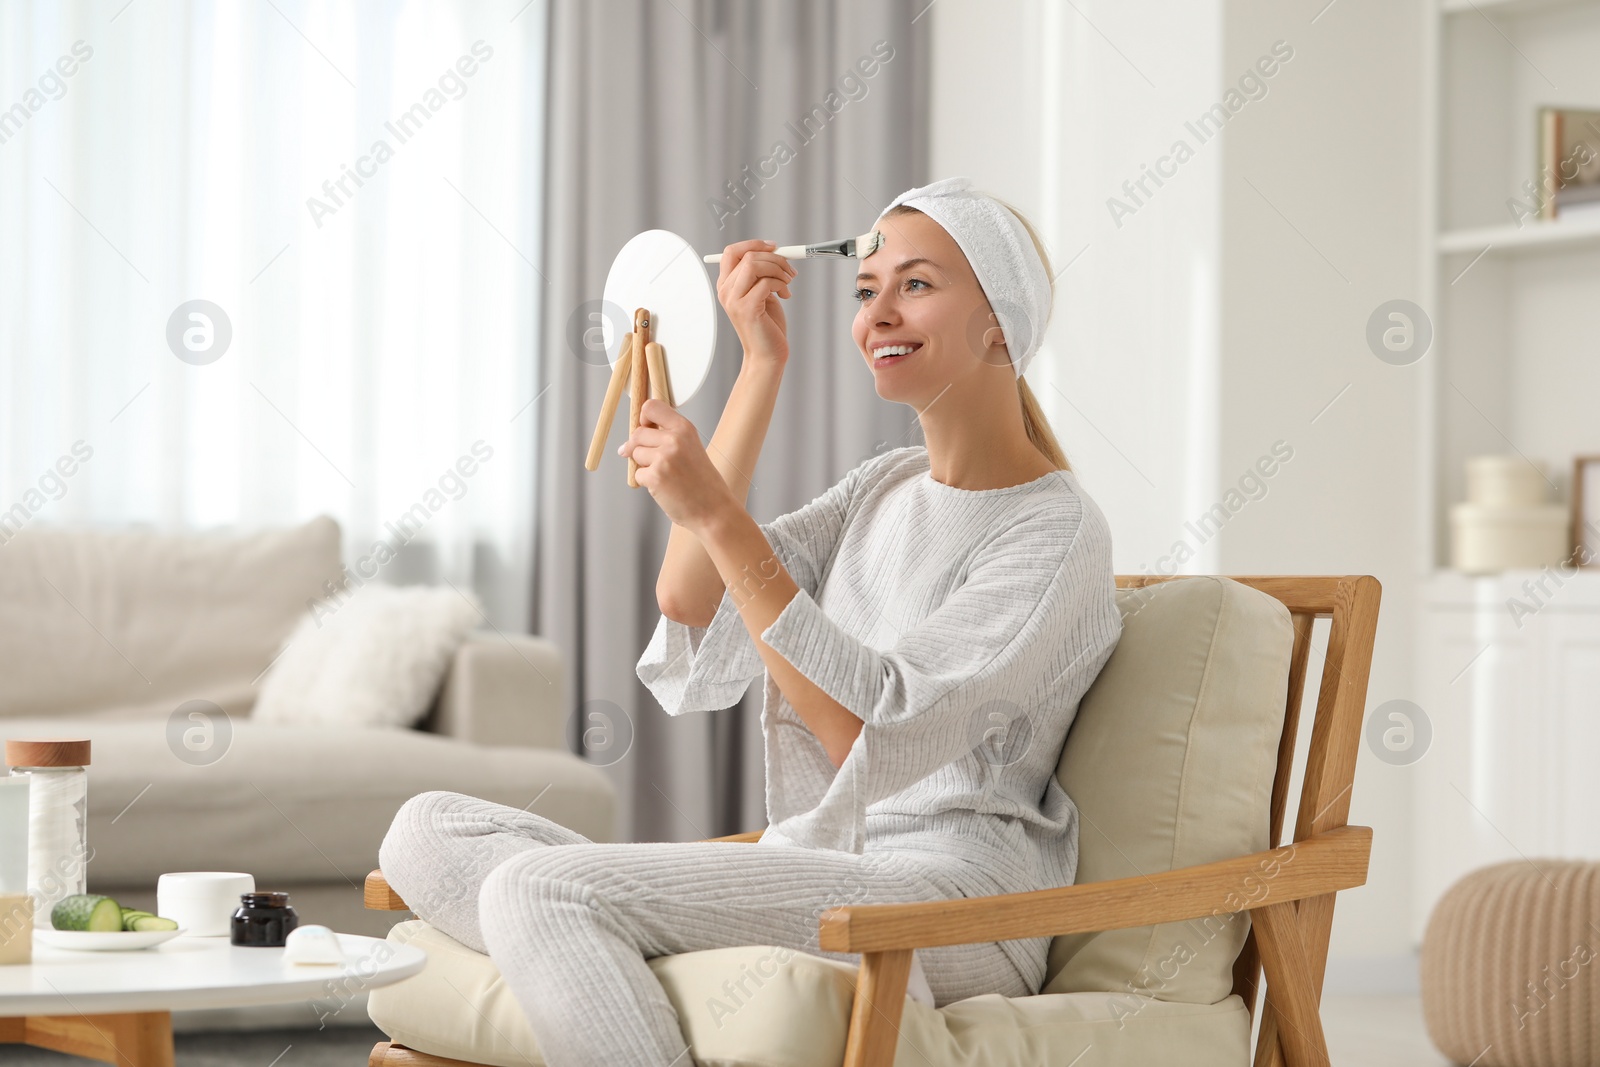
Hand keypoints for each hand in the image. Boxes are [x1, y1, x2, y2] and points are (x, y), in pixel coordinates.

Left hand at [619, 399, 738, 532]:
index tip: (644, 427)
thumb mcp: (691, 448)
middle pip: (637, 433)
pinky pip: (637, 474)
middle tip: (651, 460)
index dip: (643, 418)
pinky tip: (664, 487)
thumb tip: (635, 434)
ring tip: (664, 475)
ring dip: (643, 465)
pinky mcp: (655, 476)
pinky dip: (646, 483)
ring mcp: (664, 457)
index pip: (651, 407)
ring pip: (635, 453)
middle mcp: (674, 439)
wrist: (714, 510)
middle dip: (638, 447)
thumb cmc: (703, 483)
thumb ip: (668, 436)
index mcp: (684, 428)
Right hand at [716, 239, 794, 366]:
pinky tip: (785, 295)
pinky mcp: (747, 308)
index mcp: (726, 285)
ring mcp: (734, 300)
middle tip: (789, 270)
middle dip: (774, 258)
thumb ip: (762, 273)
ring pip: (755, 264)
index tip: (774, 247)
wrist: (767, 354)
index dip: (753, 244)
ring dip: (779, 270)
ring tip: (788, 283)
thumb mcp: (762, 292)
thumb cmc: (767, 325)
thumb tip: (775, 251)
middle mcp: (726, 291)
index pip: (732, 252)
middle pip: (747, 255)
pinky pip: (766, 282)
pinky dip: (780, 284)